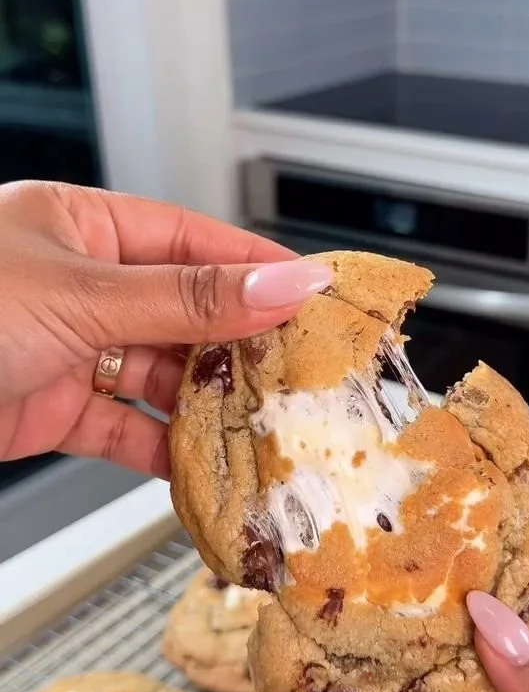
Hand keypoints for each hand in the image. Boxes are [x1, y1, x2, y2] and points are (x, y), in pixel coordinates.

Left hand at [0, 181, 331, 477]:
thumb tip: (284, 281)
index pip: (193, 239)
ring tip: (264, 428)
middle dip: (241, 347)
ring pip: (157, 376)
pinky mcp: (48, 409)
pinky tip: (201, 465)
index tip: (317, 295)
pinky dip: (161, 451)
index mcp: (80, 225)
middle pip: (183, 313)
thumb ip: (189, 299)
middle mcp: (77, 284)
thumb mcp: (83, 294)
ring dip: (207, 406)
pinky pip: (122, 427)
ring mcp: (63, 348)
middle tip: (304, 375)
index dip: (258, 266)